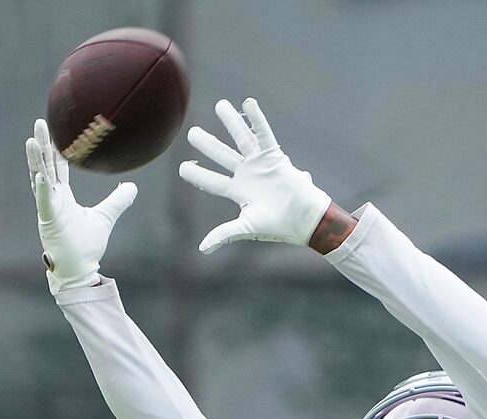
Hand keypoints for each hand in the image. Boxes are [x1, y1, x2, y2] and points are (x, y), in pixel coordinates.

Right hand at [25, 118, 136, 294]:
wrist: (80, 269)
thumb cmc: (87, 246)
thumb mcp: (105, 217)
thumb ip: (117, 201)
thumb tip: (132, 186)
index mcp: (63, 196)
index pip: (59, 167)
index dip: (57, 149)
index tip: (56, 130)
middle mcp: (54, 199)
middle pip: (46, 166)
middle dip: (42, 144)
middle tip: (40, 122)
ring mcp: (49, 209)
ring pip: (40, 179)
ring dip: (36, 160)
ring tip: (31, 140)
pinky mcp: (49, 221)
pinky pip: (44, 202)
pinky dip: (42, 189)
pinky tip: (40, 176)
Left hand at [179, 99, 329, 254]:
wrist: (304, 219)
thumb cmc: (279, 225)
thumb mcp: (247, 228)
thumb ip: (224, 234)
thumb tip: (203, 249)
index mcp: (239, 192)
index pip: (213, 182)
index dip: (197, 175)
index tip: (182, 168)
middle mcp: (247, 175)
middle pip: (222, 156)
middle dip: (207, 144)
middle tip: (192, 133)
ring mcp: (260, 164)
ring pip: (241, 139)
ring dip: (231, 122)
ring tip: (220, 105)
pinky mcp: (274, 156)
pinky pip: (264, 134)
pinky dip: (258, 119)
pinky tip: (249, 102)